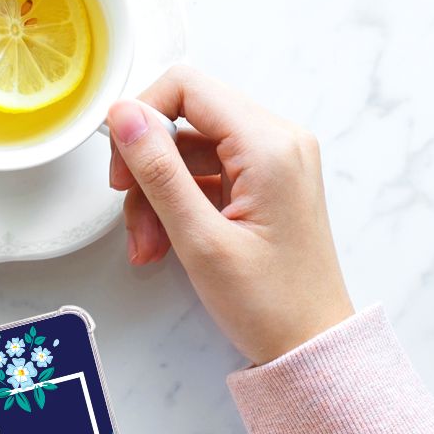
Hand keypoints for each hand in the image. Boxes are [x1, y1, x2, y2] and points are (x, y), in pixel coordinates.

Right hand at [107, 66, 352, 364]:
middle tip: (132, 217)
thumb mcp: (200, 239)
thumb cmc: (269, 304)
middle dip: (148, 168)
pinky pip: (207, 175)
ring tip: (149, 247)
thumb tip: (123, 115)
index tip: (121, 166)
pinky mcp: (266, 183)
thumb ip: (158, 171)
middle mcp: (278, 141)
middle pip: (186, 120)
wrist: (311, 346)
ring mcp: (274, 162)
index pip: (187, 87)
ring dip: (158, 195)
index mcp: (269, 145)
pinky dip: (180, 205)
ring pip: (190, 151)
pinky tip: (166, 244)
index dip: (142, 117)